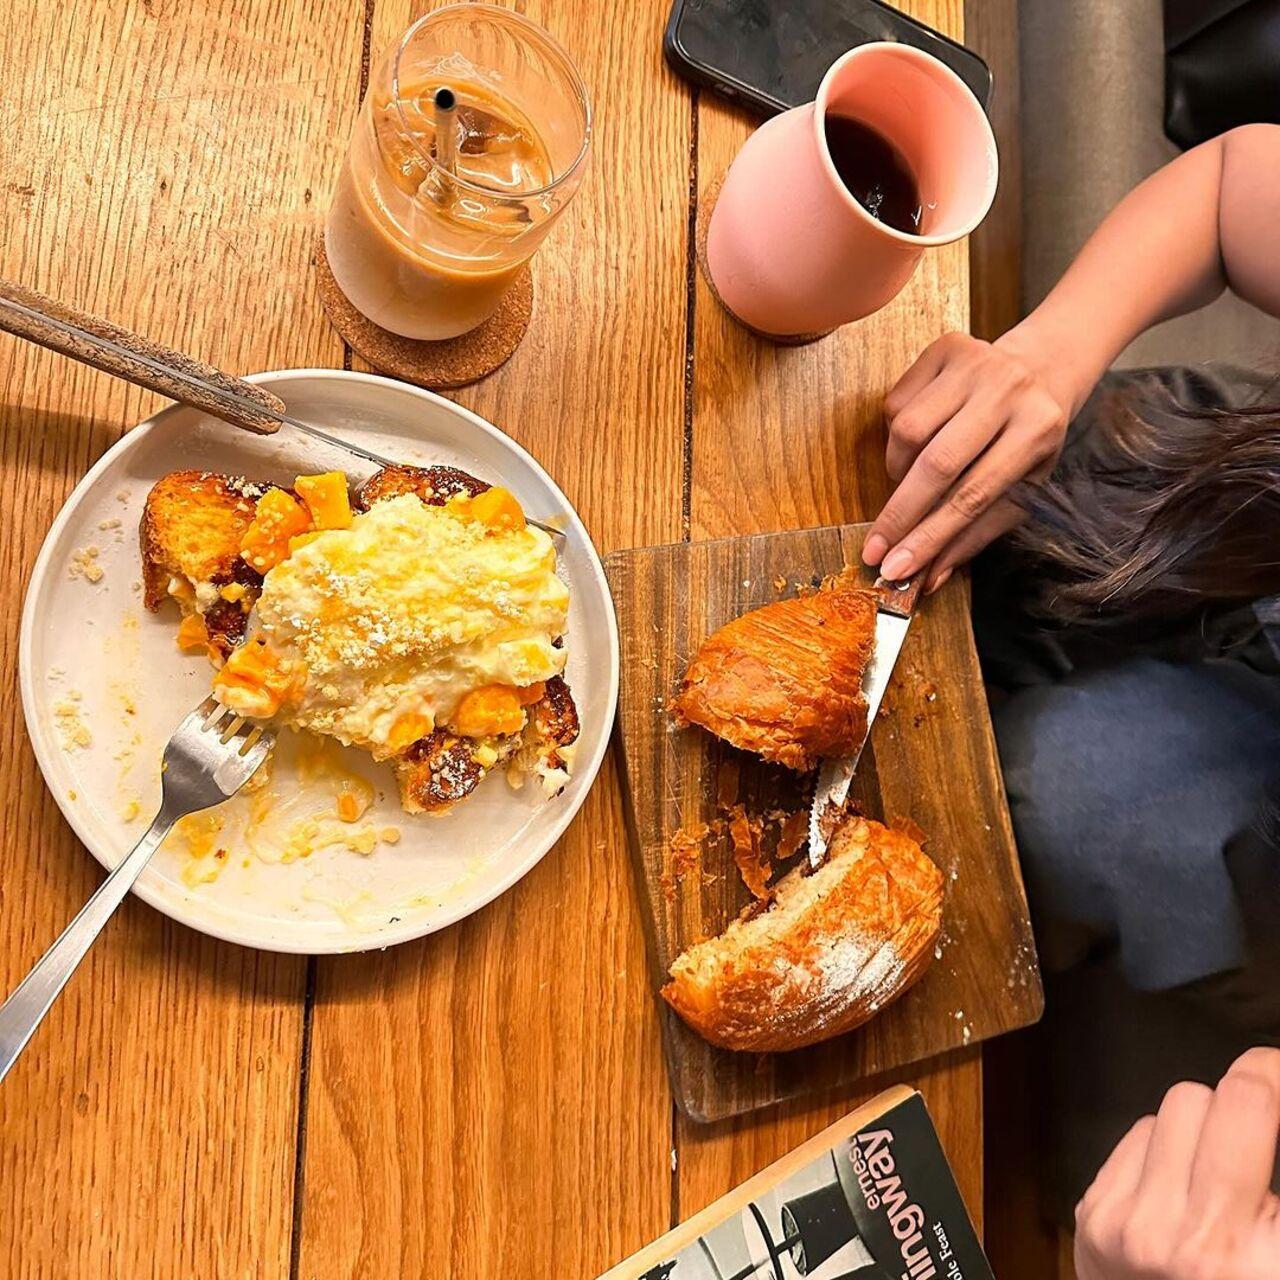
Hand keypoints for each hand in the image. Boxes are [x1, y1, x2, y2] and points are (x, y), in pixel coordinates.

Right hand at [862, 331, 1073, 591]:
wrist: (1043, 368)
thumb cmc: (1030, 439)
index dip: (930, 536)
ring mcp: (974, 362)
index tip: (897, 566)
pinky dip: (897, 438)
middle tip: (873, 550)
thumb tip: (929, 575)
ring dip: (897, 471)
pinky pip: (896, 405)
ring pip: (906, 432)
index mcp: (1038, 429)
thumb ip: (977, 534)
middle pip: (936, 464)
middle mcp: (1007, 389)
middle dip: (900, 514)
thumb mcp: (1022, 489)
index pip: (973, 495)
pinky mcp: (944, 347)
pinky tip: (918, 441)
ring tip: (910, 482)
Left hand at [1075, 1048, 1279, 1279]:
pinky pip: (1139, 1133)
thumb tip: (1276, 1101)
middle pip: (1236, 1097)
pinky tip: (1183, 1189)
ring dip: (1209, 1124)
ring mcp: (1137, 1226)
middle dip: (1260, 1094)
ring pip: (1180, 1104)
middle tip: (1274, 1101)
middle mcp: (1201, 1243)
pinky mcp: (1096, 1215)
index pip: (1267, 1115)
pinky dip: (1166, 1150)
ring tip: (1226, 1167)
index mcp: (1269, 1266)